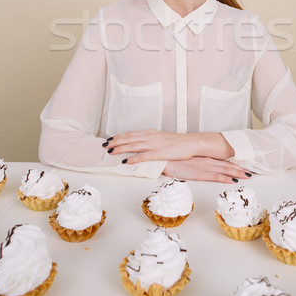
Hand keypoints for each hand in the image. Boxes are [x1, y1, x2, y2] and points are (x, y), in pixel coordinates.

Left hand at [103, 130, 233, 163]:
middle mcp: (150, 137)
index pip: (131, 134)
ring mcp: (154, 145)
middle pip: (129, 138)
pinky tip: (125, 162)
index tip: (110, 139)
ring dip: (120, 149)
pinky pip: (142, 157)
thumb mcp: (162, 139)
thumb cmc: (178, 142)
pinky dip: (133, 159)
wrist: (191, 143)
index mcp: (150, 133)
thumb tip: (143, 145)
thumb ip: (152, 141)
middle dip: (115, 141)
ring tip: (110, 151)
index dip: (119, 136)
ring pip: (133, 146)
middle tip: (104, 145)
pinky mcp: (158, 153)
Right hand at [163, 157, 252, 182]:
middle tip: (251, 172)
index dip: (235, 164)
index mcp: (205, 158)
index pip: (223, 161)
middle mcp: (207, 161)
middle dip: (240, 169)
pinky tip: (232, 181)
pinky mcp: (200, 174)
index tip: (243, 167)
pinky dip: (225, 178)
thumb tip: (204, 166)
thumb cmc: (175, 160)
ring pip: (225, 170)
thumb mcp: (189, 160)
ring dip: (237, 173)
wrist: (165, 159)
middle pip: (228, 165)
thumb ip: (198, 162)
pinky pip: (215, 176)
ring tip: (247, 176)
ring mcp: (204, 167)